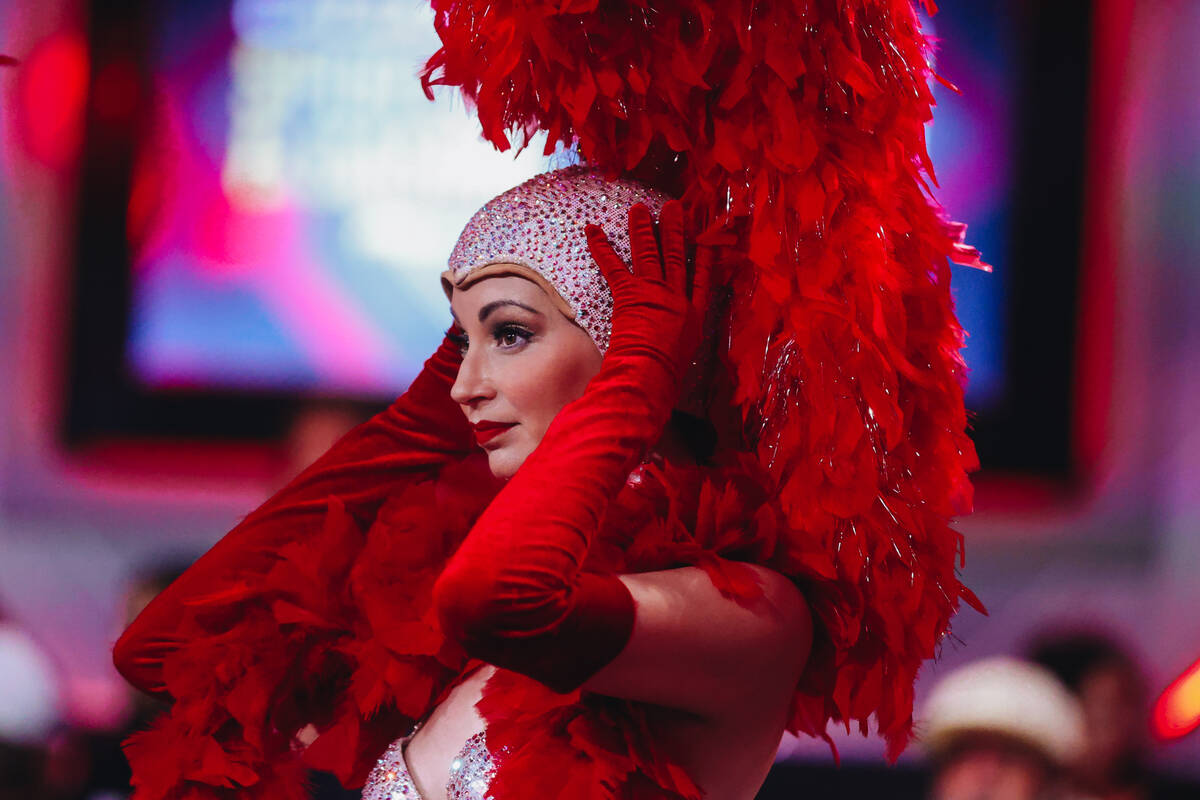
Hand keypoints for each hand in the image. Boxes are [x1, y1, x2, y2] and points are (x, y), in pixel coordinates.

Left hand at [586, 200, 709, 420]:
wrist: (651, 376)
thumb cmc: (667, 377)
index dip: (706, 259)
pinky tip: (593, 230)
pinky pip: (613, 266)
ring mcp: (653, 293)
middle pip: (676, 257)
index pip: (703, 280)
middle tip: (674, 208)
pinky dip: (601, 247)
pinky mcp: (630, 294)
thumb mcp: (682, 364)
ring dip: (642, 230)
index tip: (707, 242)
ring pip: (649, 254)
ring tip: (639, 209)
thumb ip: (679, 353)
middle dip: (675, 231)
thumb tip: (672, 364)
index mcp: (694, 316)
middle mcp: (677, 298)